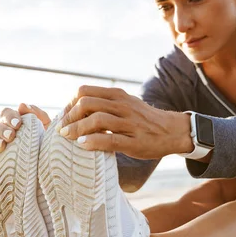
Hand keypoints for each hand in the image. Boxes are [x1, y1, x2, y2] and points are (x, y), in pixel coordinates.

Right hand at [0, 103, 50, 164]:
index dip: (9, 116)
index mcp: (13, 122)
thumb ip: (38, 115)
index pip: (5, 113)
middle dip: (2, 130)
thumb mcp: (47, 127)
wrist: (49, 163)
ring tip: (1, 146)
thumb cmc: (47, 142)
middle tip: (11, 136)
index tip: (17, 123)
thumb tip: (22, 105)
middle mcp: (2, 132)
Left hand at [57, 85, 189, 159]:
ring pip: (96, 120)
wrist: (173, 131)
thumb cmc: (143, 120)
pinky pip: (109, 139)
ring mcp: (129, 123)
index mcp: (118, 95)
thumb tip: (77, 109)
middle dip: (69, 117)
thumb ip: (105, 105)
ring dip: (77, 129)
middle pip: (86, 103)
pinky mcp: (134, 141)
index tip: (65, 117)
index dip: (69, 104)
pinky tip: (83, 144)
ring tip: (68, 137)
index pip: (84, 92)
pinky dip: (92, 141)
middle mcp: (122, 105)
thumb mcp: (125, 105)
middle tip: (62, 130)